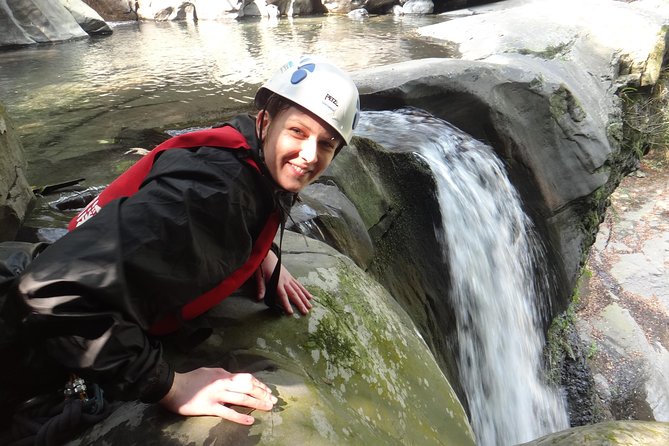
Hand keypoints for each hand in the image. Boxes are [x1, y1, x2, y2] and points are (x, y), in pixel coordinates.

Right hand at [159, 367, 276, 423]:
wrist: (172, 386)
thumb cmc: (190, 379)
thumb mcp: (209, 372)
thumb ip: (222, 375)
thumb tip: (232, 378)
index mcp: (223, 374)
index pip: (246, 378)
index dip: (259, 385)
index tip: (268, 391)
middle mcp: (223, 383)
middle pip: (248, 387)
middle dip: (263, 394)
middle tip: (273, 400)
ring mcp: (217, 395)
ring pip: (242, 398)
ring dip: (257, 403)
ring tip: (268, 407)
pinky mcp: (210, 407)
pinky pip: (228, 412)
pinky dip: (240, 417)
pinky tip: (250, 421)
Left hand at [254, 250, 312, 314]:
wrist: (267, 255)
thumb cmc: (262, 265)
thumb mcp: (259, 276)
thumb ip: (261, 287)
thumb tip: (259, 299)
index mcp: (277, 281)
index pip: (283, 295)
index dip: (287, 304)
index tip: (291, 312)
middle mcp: (285, 281)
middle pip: (294, 294)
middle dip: (300, 304)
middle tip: (305, 312)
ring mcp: (289, 278)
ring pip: (299, 290)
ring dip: (305, 299)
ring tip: (310, 306)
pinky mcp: (290, 276)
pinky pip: (299, 285)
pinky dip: (305, 291)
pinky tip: (309, 296)